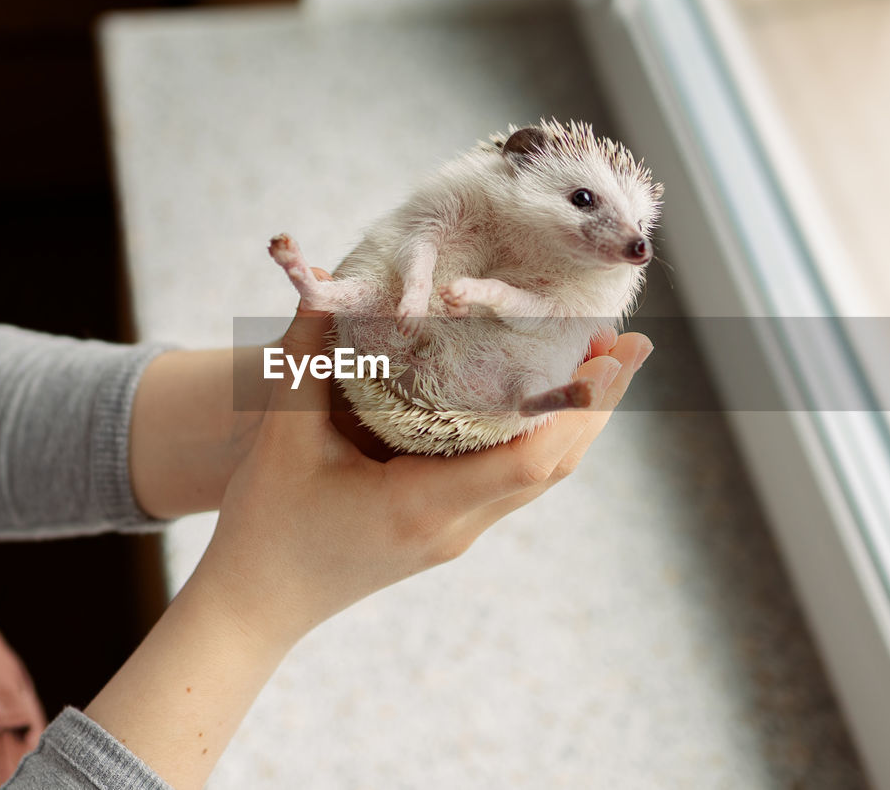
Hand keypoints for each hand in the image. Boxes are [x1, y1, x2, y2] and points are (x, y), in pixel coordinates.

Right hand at [89, 272, 650, 789]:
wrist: (257, 603)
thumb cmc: (265, 523)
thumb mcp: (282, 435)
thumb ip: (308, 356)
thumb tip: (325, 284)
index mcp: (423, 504)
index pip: (531, 457)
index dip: (579, 404)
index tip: (611, 354)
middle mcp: (455, 526)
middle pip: (555, 465)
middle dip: (599, 404)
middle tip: (631, 343)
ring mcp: (455, 534)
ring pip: (541, 477)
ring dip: (578, 421)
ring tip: (603, 365)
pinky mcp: (446, 532)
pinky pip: (514, 481)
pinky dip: (544, 438)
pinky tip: (544, 401)